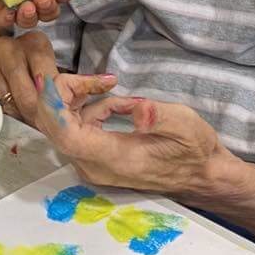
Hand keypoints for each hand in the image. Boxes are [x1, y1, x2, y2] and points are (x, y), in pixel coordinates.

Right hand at [0, 32, 114, 126]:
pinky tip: (7, 108)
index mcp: (36, 43)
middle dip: (36, 113)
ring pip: (7, 99)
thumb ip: (84, 84)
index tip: (55, 115)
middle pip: (26, 93)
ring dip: (18, 113)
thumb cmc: (36, 76)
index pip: (47, 78)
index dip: (52, 103)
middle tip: (42, 124)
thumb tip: (113, 82)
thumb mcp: (60, 80)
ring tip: (26, 117)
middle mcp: (9, 45)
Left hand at [34, 74, 225, 196]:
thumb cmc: (195, 150)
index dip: (53, 106)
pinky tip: (117, 104)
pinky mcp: (94, 160)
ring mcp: (92, 166)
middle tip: (97, 79)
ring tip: (111, 86)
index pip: (66, 135)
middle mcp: (95, 166)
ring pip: (64, 126)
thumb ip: (159, 116)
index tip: (56, 80)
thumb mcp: (186, 125)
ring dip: (79, 100)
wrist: (201, 176)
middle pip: (56, 128)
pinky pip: (76, 130)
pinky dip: (88, 110)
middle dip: (64, 95)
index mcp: (113, 158)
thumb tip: (136, 110)